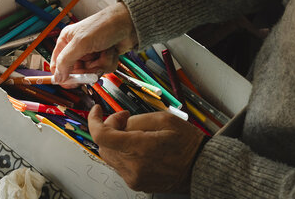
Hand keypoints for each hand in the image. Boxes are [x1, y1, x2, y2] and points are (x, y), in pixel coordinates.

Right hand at [50, 2, 137, 82]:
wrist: (129, 24)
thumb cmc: (104, 25)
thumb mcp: (81, 43)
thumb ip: (66, 61)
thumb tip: (57, 77)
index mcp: (66, 41)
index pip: (57, 64)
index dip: (62, 75)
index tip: (70, 82)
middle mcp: (77, 48)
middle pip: (75, 72)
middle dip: (87, 70)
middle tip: (93, 66)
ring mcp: (90, 54)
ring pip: (90, 72)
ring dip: (100, 65)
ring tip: (104, 52)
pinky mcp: (102, 57)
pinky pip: (102, 69)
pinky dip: (108, 63)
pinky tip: (111, 52)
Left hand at [88, 105, 205, 192]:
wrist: (201, 168)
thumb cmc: (187, 144)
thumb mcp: (164, 119)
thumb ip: (136, 119)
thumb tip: (119, 123)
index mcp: (140, 149)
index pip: (102, 136)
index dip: (94, 120)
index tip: (97, 110)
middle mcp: (134, 167)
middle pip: (103, 145)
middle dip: (109, 127)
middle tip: (124, 118)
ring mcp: (134, 178)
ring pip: (109, 155)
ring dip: (115, 140)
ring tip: (133, 131)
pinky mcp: (136, 183)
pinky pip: (119, 164)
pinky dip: (122, 151)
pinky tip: (137, 145)